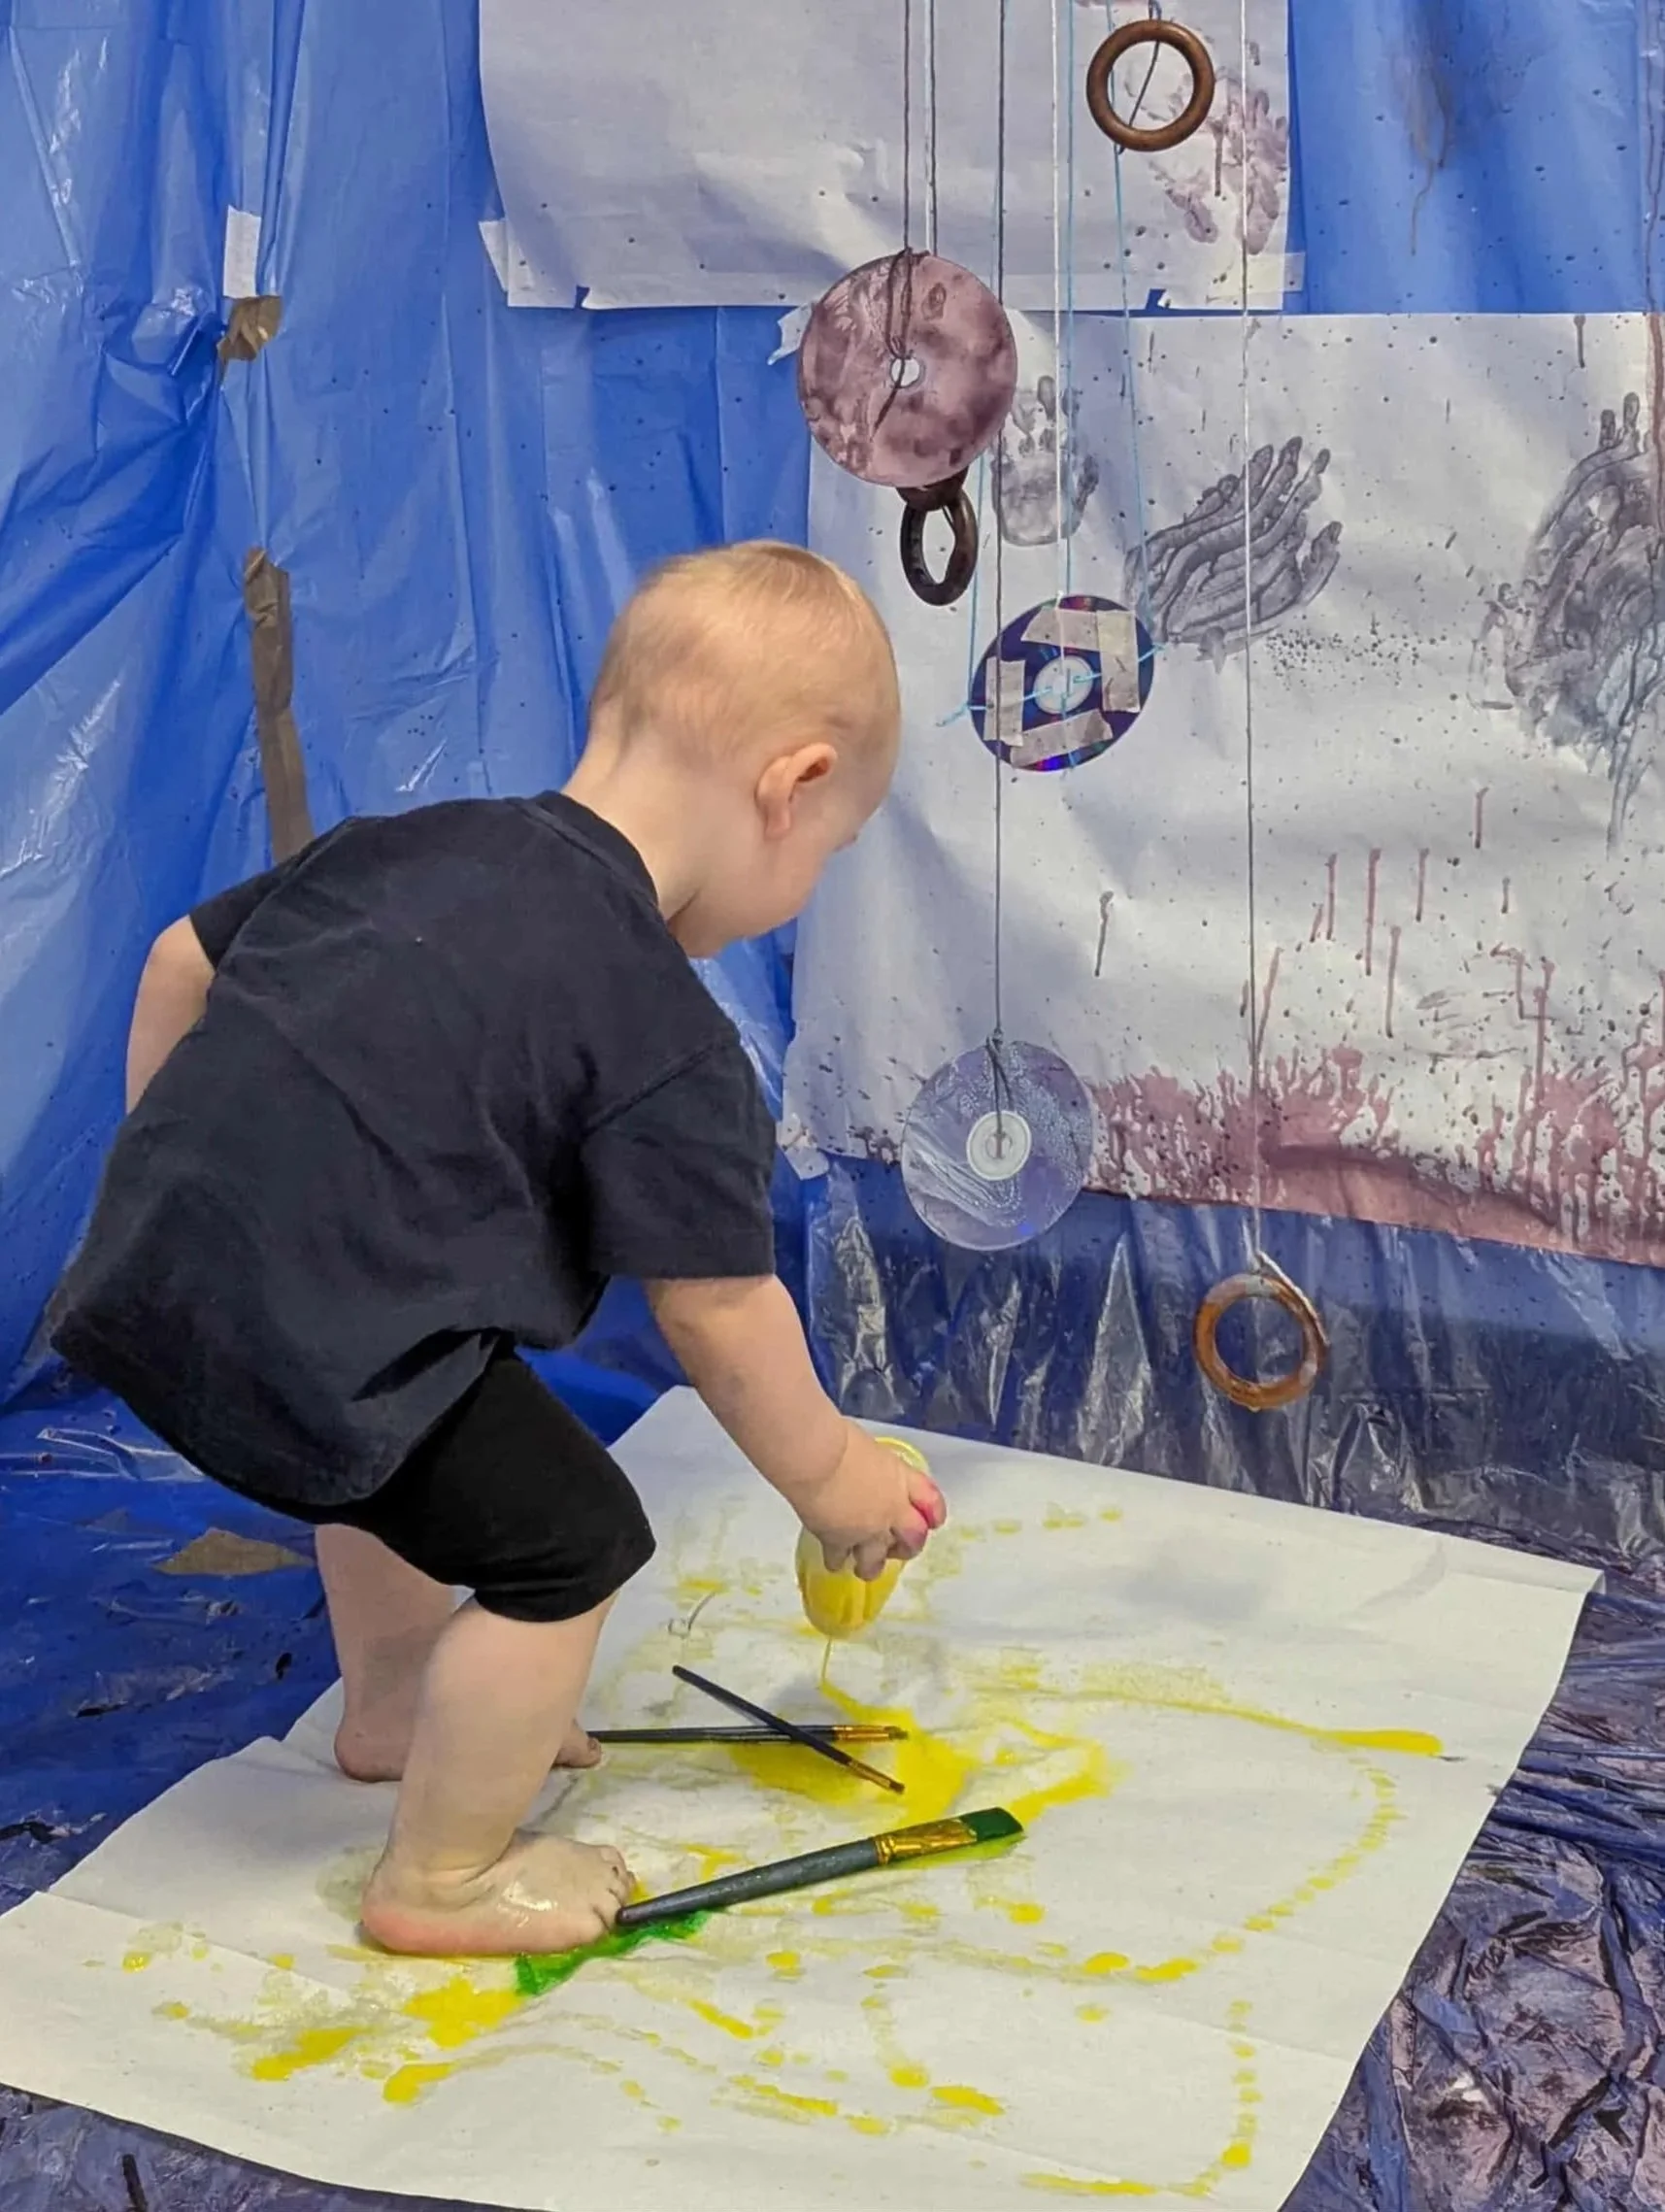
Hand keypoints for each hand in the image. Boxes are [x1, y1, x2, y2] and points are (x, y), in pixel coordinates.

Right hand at [797, 1427, 946, 1582]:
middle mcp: (891, 1511)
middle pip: (913, 1540)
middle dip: (906, 1548)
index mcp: (901, 1480)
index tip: (931, 1521)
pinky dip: (836, 1561)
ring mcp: (866, 1531)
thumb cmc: (838, 1439)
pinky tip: (833, 1560)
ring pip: (876, 1561)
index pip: (931, 1502)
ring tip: (863, 1568)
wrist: (816, 1457)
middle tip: (896, 1549)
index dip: (933, 1514)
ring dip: (871, 1566)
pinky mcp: (838, 1542)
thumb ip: (875, 1468)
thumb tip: (865, 1471)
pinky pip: (839, 1560)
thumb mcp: (869, 1449)